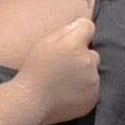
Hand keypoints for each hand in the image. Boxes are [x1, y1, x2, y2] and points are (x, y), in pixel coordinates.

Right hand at [10, 0, 103, 124]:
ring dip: (83, 73)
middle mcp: (87, 62)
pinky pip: (93, 88)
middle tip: (64, 66)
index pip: (89, 27)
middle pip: (93, 53)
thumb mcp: (44, 43)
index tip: (73, 37)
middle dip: (82, 56)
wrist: (32, 101)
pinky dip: (84, 89)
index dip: (81, 29)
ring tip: (63, 81)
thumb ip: (64, 30)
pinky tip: (67, 92)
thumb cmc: (34, 70)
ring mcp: (92, 81)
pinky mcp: (93, 97)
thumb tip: (79, 23)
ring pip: (93, 72)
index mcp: (75, 45)